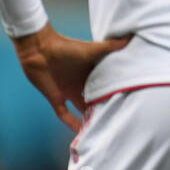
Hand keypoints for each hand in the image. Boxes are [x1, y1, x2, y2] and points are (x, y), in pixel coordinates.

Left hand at [12, 23, 130, 131]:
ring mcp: (69, 91)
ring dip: (89, 117)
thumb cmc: (66, 47)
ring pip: (82, 108)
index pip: (107, 83)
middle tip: (119, 117)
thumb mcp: (92, 49)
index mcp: (92, 71)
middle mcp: (82, 82)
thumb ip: (110, 46)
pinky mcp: (56, 98)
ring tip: (103, 127)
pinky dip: (71, 123)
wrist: (39, 50)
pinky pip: (65, 114)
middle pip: (96, 97)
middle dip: (105, 105)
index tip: (130, 97)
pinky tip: (80, 132)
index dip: (116, 90)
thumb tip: (131, 37)